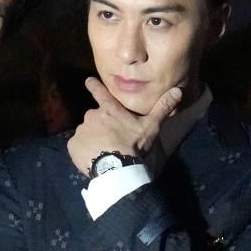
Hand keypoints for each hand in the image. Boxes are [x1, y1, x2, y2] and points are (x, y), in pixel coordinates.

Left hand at [67, 79, 181, 175]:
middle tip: (112, 140)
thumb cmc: (134, 146)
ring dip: (93, 139)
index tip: (88, 81)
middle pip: (95, 118)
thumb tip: (178, 90)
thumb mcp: (151, 127)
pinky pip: (77, 146)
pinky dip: (83, 150)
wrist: (118, 169)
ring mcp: (81, 130)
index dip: (93, 85)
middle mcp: (92, 115)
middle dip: (101, 126)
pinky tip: (94, 158)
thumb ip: (162, 108)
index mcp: (110, 109)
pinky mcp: (73, 145)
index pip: (99, 92)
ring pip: (86, 132)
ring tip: (104, 152)